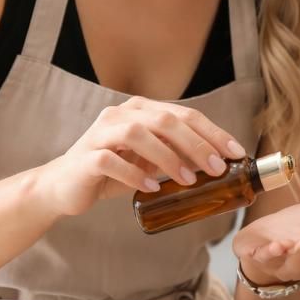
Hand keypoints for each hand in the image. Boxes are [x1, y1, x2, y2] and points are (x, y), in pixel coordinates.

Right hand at [37, 97, 246, 216]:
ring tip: (187, 180)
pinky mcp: (85, 157)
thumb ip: (177, 157)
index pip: (184, 115)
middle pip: (165, 120)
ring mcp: (101, 133)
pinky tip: (149, 188)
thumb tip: (218, 166)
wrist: (64, 186)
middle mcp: (121, 114)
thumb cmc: (113, 172)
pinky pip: (111, 160)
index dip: (212, 132)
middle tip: (217, 169)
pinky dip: (133, 174)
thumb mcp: (150, 162)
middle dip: (195, 144)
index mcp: (141, 111)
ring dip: (167, 157)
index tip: (235, 153)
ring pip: (137, 133)